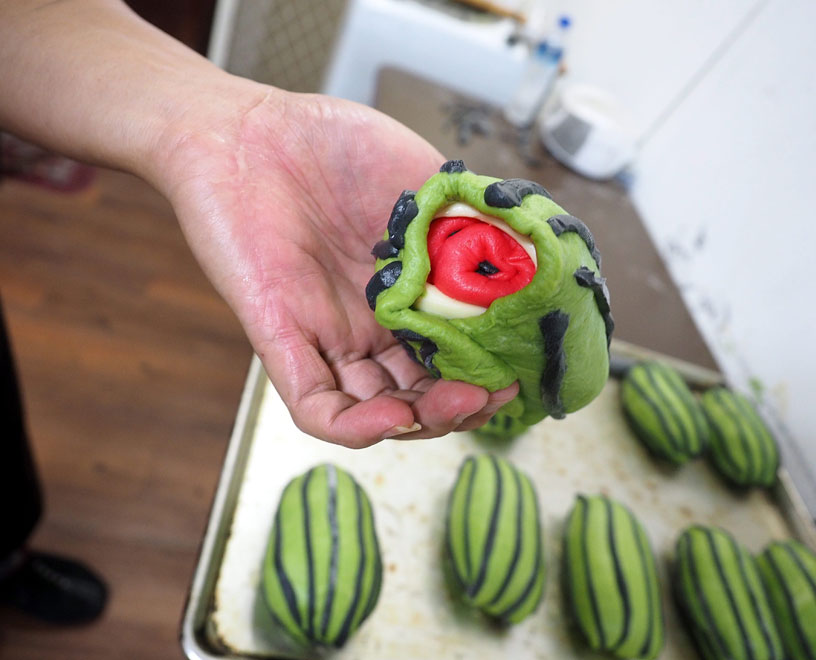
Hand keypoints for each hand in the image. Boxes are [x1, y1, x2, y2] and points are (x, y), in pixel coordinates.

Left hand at [153, 83, 517, 447]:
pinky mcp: (281, 339)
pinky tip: (396, 416)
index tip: (520, 364)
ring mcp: (326, 336)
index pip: (450, 354)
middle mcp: (368, 324)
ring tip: (463, 402)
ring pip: (374, 409)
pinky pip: (315, 404)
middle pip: (418, 391)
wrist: (251, 127)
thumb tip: (536, 256)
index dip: (485, 369)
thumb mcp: (425, 181)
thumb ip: (474, 222)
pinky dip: (356, 424)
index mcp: (405, 293)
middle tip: (496, 390)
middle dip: (461, 403)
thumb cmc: (332, 145)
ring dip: (421, 420)